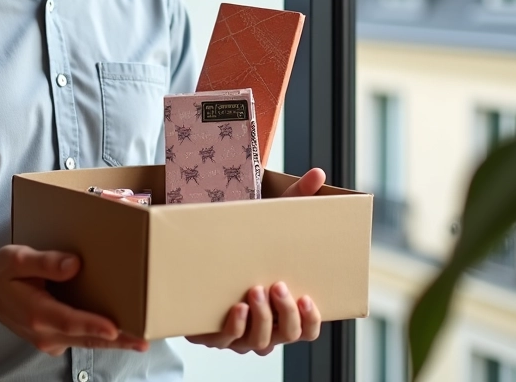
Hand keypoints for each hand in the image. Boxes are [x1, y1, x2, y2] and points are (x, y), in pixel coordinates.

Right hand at [0, 245, 148, 356]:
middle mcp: (43, 333)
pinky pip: (80, 340)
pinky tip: (120, 329)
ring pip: (86, 342)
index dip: (93, 325)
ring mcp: (49, 340)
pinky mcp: (55, 340)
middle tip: (143, 341)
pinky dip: (99, 335)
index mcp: (34, 312)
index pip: (69, 321)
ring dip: (113, 341)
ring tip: (140, 337)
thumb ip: (44, 262)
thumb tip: (73, 264)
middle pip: (85, 338)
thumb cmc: (2, 272)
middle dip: (117, 340)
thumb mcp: (16, 258)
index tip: (116, 329)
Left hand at [185, 168, 326, 354]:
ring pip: (258, 342)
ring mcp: (238, 333)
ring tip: (254, 289)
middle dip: (284, 315)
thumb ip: (296, 198)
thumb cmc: (243, 240)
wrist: (197, 248)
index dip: (311, 319)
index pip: (307, 328)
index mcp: (283, 308)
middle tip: (277, 286)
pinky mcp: (210, 333)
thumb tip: (317, 173)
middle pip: (286, 336)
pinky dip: (233, 327)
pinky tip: (236, 308)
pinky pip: (225, 340)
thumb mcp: (269, 220)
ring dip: (261, 320)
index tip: (307, 297)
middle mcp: (265, 326)